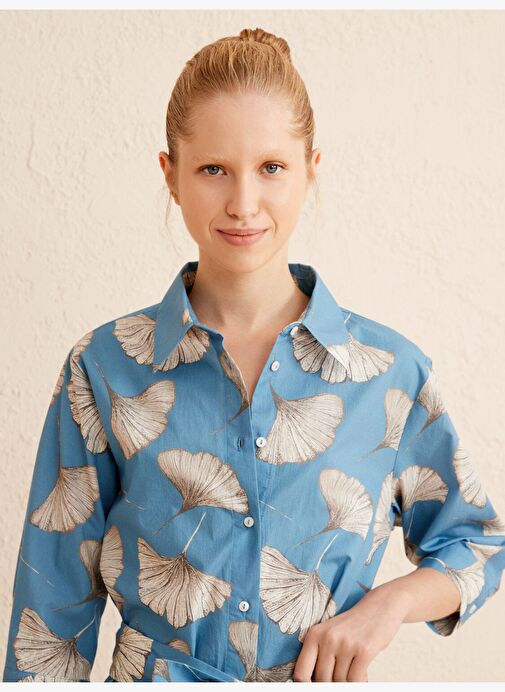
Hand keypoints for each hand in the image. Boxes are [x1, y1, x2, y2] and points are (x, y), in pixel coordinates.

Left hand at [292, 585, 409, 681]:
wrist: (379, 607)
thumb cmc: (352, 626)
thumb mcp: (329, 634)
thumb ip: (320, 656)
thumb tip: (315, 683)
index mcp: (314, 634)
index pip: (301, 672)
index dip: (307, 686)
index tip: (317, 686)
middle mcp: (327, 638)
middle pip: (322, 679)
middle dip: (332, 682)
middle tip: (341, 674)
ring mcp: (345, 644)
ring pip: (340, 681)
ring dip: (347, 681)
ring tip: (353, 669)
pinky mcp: (364, 650)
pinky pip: (355, 680)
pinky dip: (359, 682)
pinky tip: (363, 673)